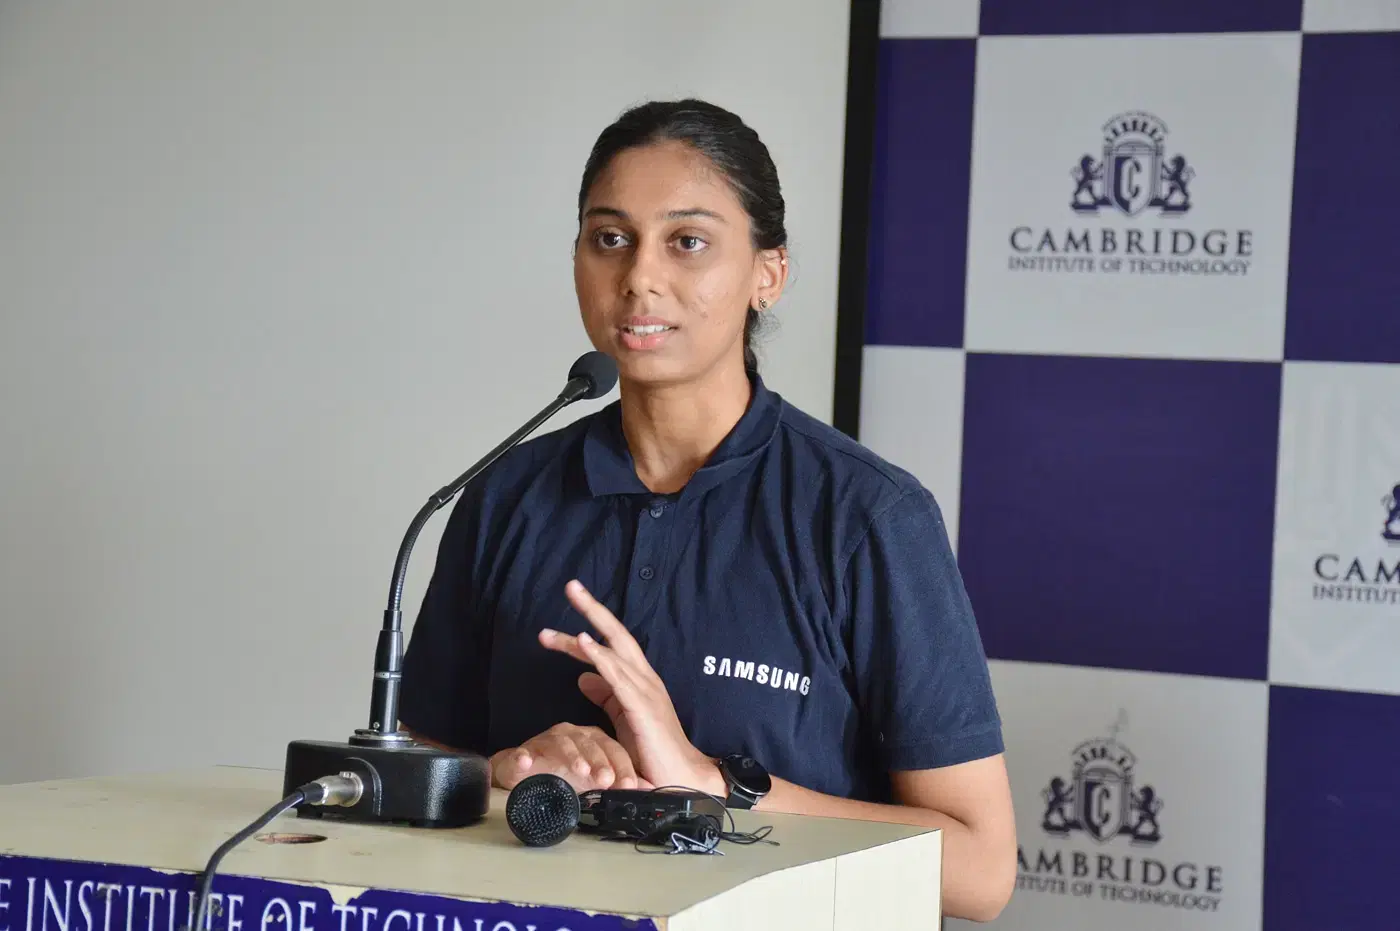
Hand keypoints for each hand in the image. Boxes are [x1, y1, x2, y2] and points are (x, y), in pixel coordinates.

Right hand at [489, 722, 651, 792]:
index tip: (629, 786)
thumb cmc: (563, 776)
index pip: (613, 750)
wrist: (524, 774)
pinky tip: (525, 762)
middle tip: (606, 780)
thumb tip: (642, 796)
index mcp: (593, 741)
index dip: (622, 767)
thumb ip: (613, 788)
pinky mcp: (525, 751)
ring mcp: (548, 741)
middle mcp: (573, 736)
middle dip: (600, 762)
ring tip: (580, 770)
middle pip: (590, 743)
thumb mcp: (591, 784)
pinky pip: (524, 752)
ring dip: (572, 755)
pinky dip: (524, 756)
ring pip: (562, 742)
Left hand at [538, 579, 722, 795]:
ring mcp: (645, 690)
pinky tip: (583, 642)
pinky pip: (618, 676)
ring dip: (592, 623)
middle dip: (593, 609)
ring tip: (573, 601)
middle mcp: (644, 679)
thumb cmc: (651, 753)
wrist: (680, 780)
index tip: (548, 633)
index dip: (577, 640)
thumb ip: (606, 698)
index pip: (606, 651)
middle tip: (570, 586)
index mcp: (637, 683)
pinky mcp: (643, 707)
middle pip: (616, 635)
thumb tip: (582, 679)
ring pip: (616, 648)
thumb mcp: (622, 721)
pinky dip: (601, 656)